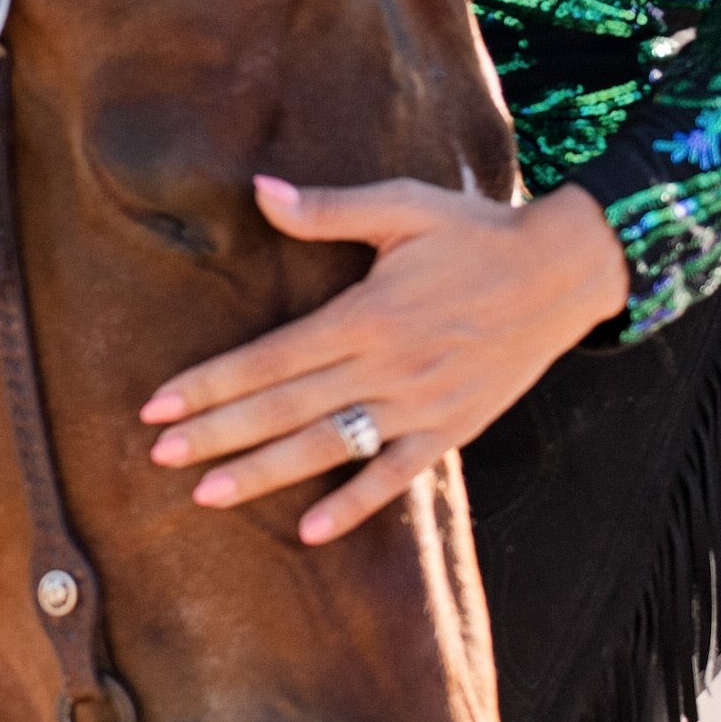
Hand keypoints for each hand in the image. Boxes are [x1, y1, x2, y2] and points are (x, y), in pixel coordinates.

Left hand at [139, 178, 625, 543]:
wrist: (564, 273)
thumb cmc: (474, 233)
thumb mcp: (402, 207)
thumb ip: (327, 210)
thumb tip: (258, 190)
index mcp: (365, 315)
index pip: (268, 359)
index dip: (210, 383)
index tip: (156, 404)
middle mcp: (387, 368)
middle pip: (284, 409)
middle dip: (216, 434)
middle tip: (158, 456)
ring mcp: (421, 405)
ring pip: (328, 448)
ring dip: (265, 474)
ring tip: (206, 495)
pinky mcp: (453, 429)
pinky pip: (396, 477)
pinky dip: (355, 506)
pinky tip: (311, 531)